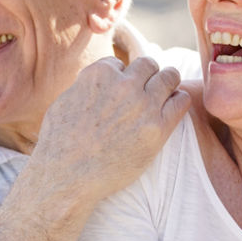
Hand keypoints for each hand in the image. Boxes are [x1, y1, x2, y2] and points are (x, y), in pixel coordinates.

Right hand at [32, 56, 189, 202]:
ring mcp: (143, 106)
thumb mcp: (64, 101)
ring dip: (168, 84)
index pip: (120, 63)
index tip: (120, 92)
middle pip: (149, 65)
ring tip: (164, 95)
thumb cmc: (60, 143)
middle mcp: (124, 85)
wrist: (67, 177)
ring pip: (170, 77)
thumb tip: (95, 80)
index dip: (120, 77)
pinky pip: (181, 102)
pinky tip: (172, 108)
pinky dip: (178, 101)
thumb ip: (85, 85)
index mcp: (99, 74)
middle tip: (146, 91)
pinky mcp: (158, 129)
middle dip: (147, 75)